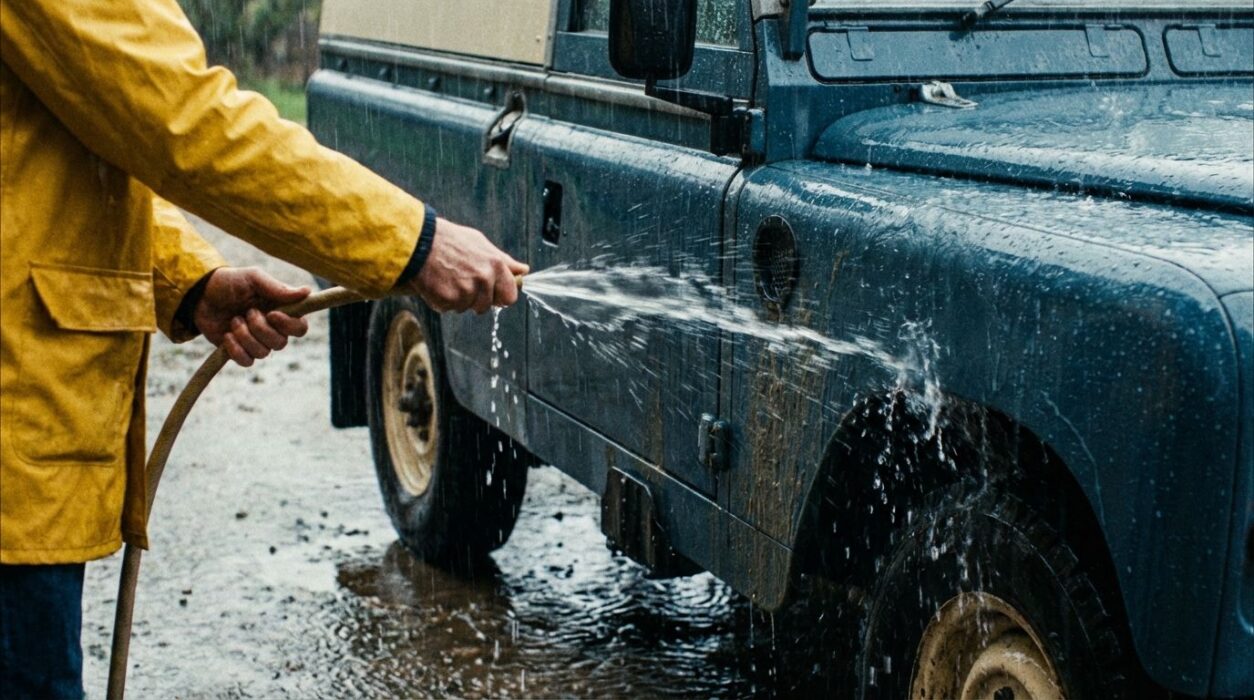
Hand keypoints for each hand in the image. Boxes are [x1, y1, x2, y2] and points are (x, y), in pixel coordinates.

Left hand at [193, 267, 310, 366]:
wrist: (199, 294)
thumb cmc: (230, 282)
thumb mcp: (253, 278)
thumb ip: (278, 288)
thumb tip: (307, 291)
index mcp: (281, 311)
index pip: (300, 328)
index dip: (289, 326)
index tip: (272, 314)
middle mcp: (272, 329)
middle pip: (281, 343)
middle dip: (261, 329)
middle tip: (247, 312)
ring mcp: (255, 341)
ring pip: (263, 353)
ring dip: (245, 336)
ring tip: (234, 321)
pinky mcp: (239, 351)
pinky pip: (247, 361)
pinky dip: (236, 349)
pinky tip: (227, 335)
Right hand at [408, 218, 528, 313]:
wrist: (419, 242)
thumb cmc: (451, 241)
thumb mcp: (481, 244)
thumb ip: (504, 261)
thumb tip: (524, 270)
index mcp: (495, 266)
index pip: (510, 297)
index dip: (499, 296)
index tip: (490, 292)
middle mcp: (484, 280)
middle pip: (486, 306)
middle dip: (476, 299)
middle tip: (462, 281)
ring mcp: (466, 291)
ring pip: (466, 308)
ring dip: (458, 299)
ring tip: (448, 278)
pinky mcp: (448, 300)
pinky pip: (449, 309)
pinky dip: (442, 301)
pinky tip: (438, 283)